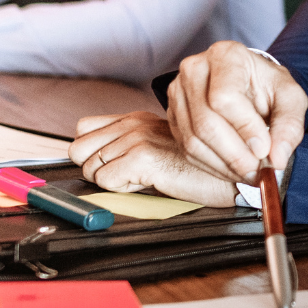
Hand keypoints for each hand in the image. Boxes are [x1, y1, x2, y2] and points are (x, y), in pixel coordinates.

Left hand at [71, 110, 237, 205]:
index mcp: (135, 118)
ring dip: (111, 181)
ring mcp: (137, 138)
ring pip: (90, 168)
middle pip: (78, 149)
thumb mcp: (159, 146)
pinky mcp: (143, 157)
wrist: (229, 174)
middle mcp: (133, 123)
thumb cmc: (198, 166)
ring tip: (142, 179)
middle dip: (96, 168)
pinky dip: (121, 189)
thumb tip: (95, 160)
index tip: (113, 164)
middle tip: (125, 175)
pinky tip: (147, 183)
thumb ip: (129, 144)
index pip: (83, 129)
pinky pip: (105, 181)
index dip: (91, 151)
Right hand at [166, 40, 307, 180]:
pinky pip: (186, 148)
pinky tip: (232, 169)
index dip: (245, 128)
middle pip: (205, 123)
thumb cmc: (268, 87)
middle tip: (258, 171)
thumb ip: (289, 126)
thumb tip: (277, 159)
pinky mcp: (173, 114)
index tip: (264, 149)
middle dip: (235, 155)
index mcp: (226, 56)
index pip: (225, 97)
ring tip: (249, 173)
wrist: (248, 83)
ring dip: (224, 165)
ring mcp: (178, 92)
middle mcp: (195, 69)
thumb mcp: (291, 98)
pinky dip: (212, 166)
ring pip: (193, 140)